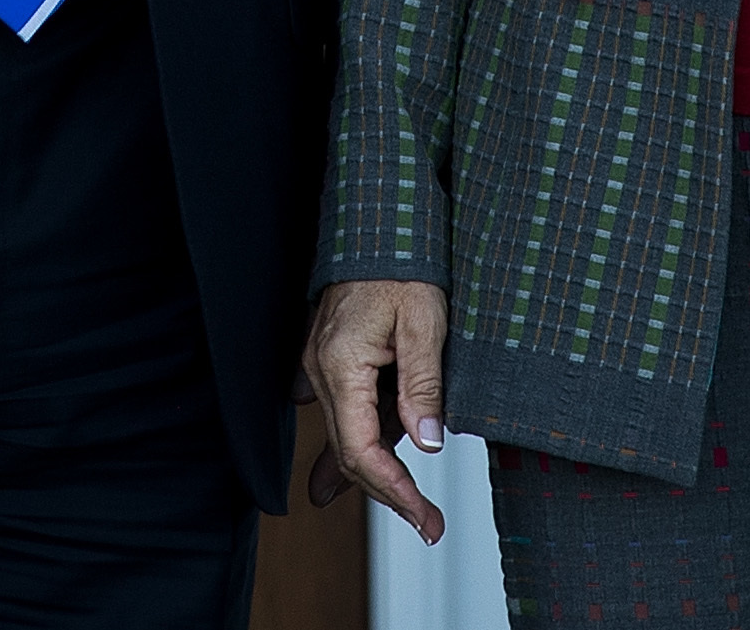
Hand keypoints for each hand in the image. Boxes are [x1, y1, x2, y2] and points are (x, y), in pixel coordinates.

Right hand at [298, 279, 448, 546]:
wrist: (377, 223)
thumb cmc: (401, 264)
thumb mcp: (424, 323)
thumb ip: (422, 387)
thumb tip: (426, 444)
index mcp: (340, 366)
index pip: (361, 450)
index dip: (395, 491)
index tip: (426, 518)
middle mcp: (320, 371)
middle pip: (349, 452)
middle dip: (390, 494)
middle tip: (429, 525)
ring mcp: (321, 365)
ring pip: (346, 434)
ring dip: (376, 473)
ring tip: (408, 511)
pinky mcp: (331, 358)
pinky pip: (344, 412)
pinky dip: (359, 444)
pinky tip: (349, 474)